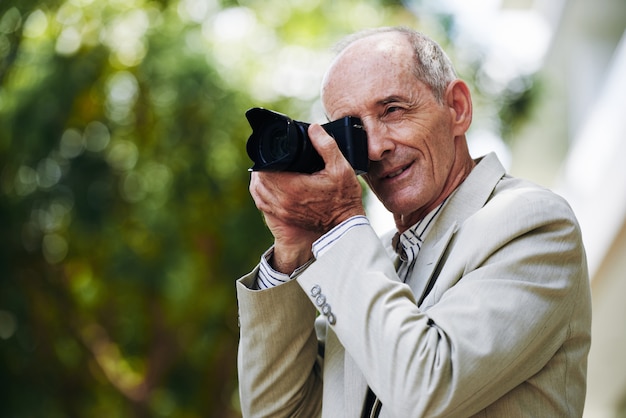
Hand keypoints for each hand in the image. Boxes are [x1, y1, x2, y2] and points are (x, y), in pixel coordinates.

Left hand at [249, 123, 365, 272]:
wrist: (345, 224)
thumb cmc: (344, 197)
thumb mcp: (341, 167)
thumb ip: (326, 145)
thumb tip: (313, 128)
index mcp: (294, 187)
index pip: (266, 168)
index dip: (267, 157)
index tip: (274, 150)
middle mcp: (283, 201)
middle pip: (260, 179)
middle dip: (264, 166)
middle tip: (273, 156)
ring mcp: (282, 211)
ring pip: (258, 190)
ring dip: (260, 178)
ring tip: (270, 168)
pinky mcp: (283, 217)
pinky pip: (262, 202)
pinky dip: (261, 191)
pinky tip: (269, 184)